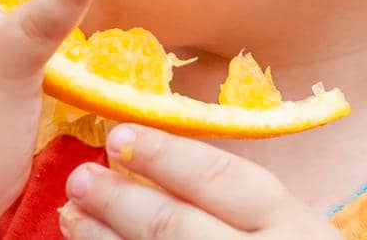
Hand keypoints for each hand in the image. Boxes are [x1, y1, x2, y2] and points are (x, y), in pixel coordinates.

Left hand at [58, 124, 341, 238]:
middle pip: (177, 227)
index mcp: (293, 227)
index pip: (222, 179)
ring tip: (73, 217)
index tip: (118, 136)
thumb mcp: (290, 231)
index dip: (165, 155)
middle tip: (80, 178)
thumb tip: (157, 164)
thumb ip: (242, 208)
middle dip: (120, 200)